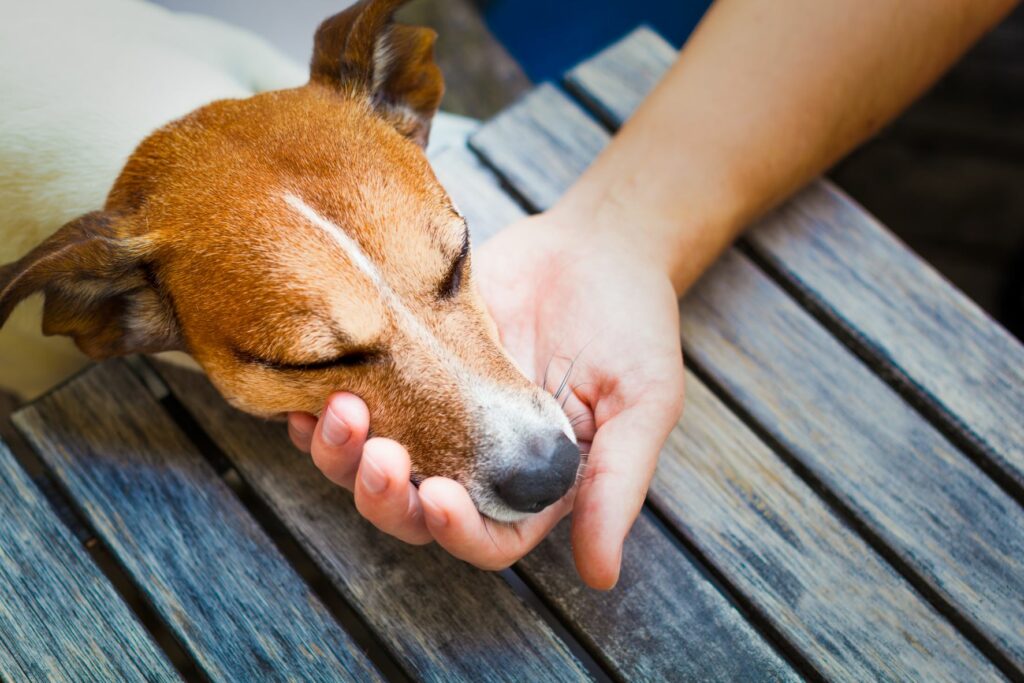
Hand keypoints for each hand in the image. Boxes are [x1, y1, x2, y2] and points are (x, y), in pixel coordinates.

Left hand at [289, 209, 684, 587]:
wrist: (597, 245)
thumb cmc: (631, 323)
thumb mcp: (644, 404)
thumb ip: (618, 485)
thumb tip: (601, 575)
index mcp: (533, 485)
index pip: (487, 538)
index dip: (456, 531)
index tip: (437, 496)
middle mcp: (477, 461)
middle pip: (414, 513)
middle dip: (385, 497)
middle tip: (379, 455)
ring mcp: (436, 413)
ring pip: (371, 466)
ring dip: (343, 457)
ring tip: (338, 414)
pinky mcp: (405, 365)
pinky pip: (356, 402)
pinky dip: (322, 412)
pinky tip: (306, 398)